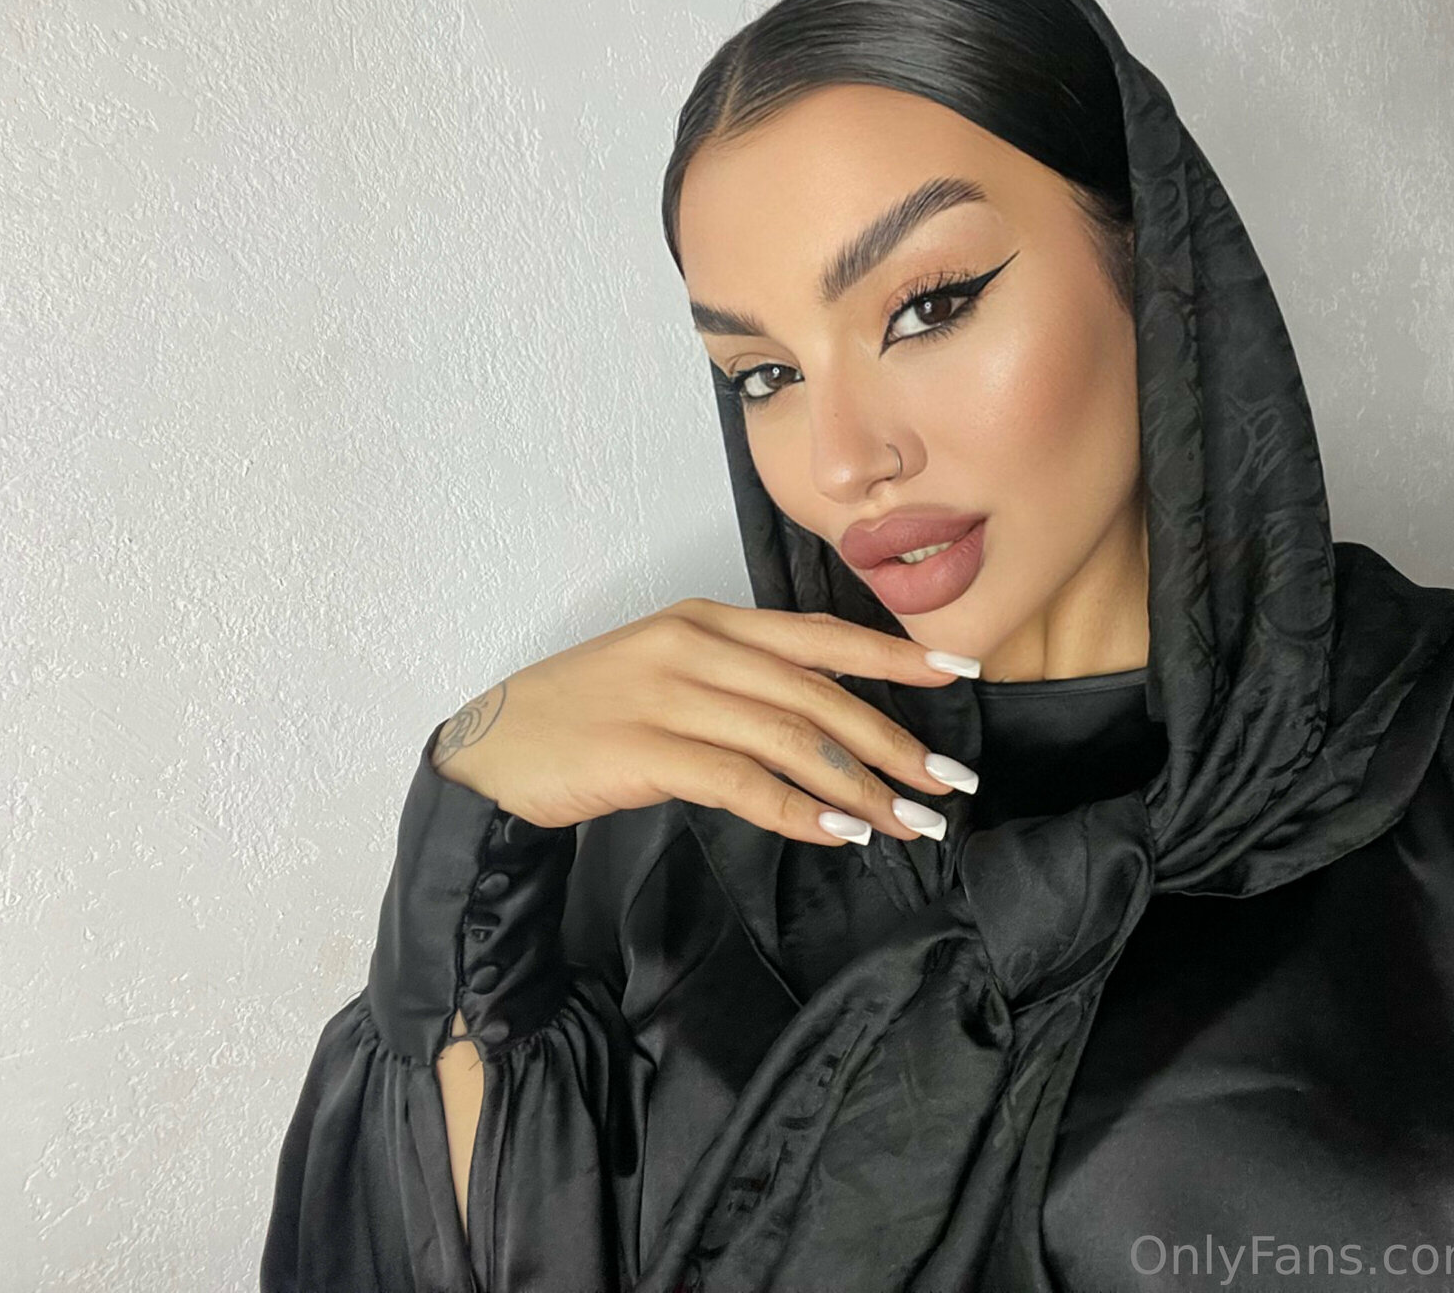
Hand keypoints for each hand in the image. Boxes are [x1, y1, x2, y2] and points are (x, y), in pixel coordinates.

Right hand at [430, 598, 980, 846]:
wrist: (493, 747)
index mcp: (708, 619)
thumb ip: (741, 681)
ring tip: (908, 824)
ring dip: (859, 787)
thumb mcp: (668, 669)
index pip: (821, 634)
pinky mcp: (646, 750)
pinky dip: (797, 809)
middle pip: (819, 694)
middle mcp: (696, 646)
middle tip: (948, 785)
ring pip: (791, 740)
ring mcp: (669, 695)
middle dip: (894, 742)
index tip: (960, 673)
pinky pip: (742, 781)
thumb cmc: (587, 713)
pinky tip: (838, 833)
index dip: (895, 655)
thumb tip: (825, 723)